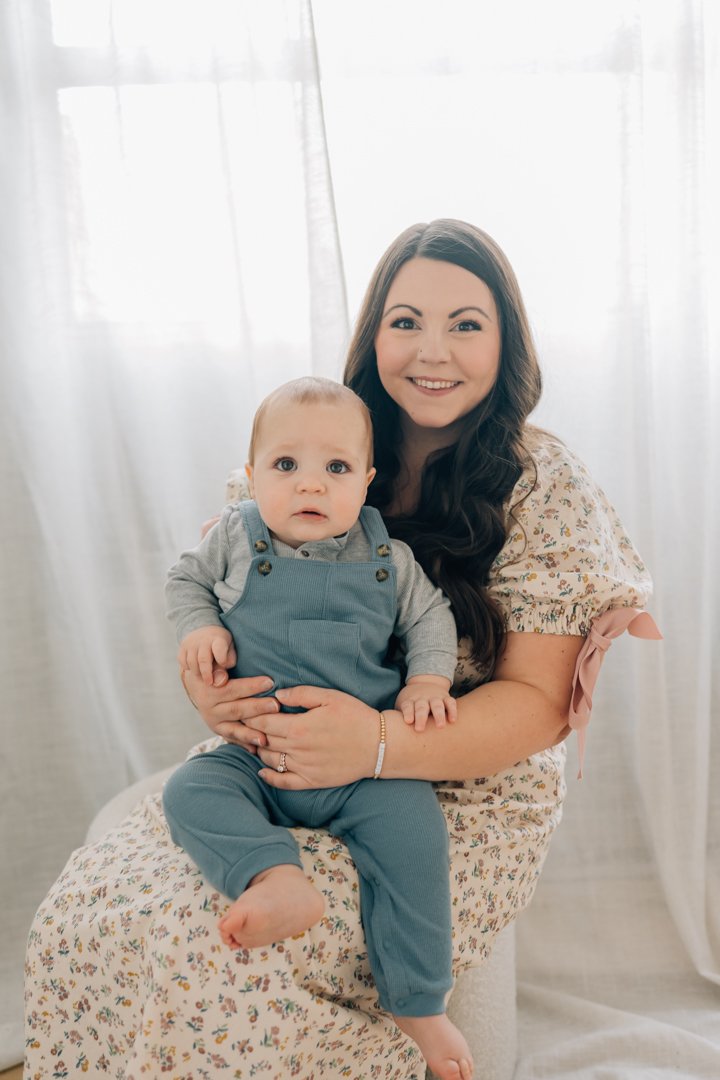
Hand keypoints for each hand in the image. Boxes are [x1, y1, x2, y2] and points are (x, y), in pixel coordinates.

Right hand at [178, 626, 236, 685]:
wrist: (205, 630)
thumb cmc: (221, 646)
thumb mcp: (230, 650)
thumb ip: (228, 663)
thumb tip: (220, 678)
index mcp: (219, 639)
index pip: (219, 649)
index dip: (221, 659)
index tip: (223, 665)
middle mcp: (204, 640)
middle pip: (203, 659)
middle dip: (206, 674)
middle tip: (210, 683)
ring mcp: (192, 642)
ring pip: (191, 662)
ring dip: (197, 672)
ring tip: (203, 676)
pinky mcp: (183, 646)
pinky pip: (182, 661)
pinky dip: (187, 668)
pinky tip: (195, 669)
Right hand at [181, 668, 279, 753]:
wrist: (197, 681)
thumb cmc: (215, 667)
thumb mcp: (215, 662)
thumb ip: (222, 664)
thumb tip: (230, 662)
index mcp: (210, 689)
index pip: (233, 688)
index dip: (251, 685)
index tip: (270, 681)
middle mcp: (210, 708)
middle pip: (237, 709)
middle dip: (257, 708)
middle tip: (276, 705)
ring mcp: (214, 721)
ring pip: (235, 728)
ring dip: (251, 733)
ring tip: (266, 737)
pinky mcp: (219, 730)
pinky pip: (233, 739)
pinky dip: (245, 744)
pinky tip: (257, 749)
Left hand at [251, 686, 379, 789]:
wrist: (379, 745)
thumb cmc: (355, 716)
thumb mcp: (330, 697)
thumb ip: (301, 694)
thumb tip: (277, 695)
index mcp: (299, 726)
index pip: (263, 721)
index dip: (251, 715)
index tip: (244, 710)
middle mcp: (297, 749)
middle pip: (263, 740)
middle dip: (251, 732)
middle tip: (242, 725)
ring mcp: (304, 767)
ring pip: (270, 760)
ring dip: (259, 751)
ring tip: (253, 742)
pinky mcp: (312, 781)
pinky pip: (284, 782)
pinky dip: (270, 778)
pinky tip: (262, 771)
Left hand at [395, 677, 455, 731]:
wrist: (424, 683)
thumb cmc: (411, 704)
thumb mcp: (402, 706)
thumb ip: (399, 718)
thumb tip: (391, 736)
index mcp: (409, 701)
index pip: (407, 706)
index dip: (408, 712)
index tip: (408, 721)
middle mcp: (422, 698)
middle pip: (421, 707)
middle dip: (420, 717)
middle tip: (419, 729)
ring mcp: (434, 697)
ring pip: (437, 705)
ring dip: (438, 715)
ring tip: (440, 726)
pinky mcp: (445, 697)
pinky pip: (450, 702)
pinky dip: (452, 710)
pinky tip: (452, 720)